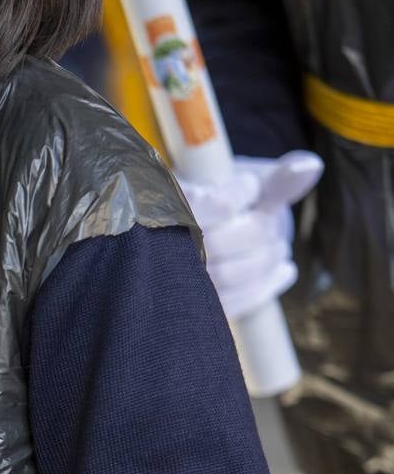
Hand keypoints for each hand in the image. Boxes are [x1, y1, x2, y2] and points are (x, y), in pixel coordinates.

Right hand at [177, 151, 322, 319]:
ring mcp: (173, 280)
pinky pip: (230, 302)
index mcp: (164, 205)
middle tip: (269, 218)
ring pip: (228, 275)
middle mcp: (162, 245)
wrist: (195, 229)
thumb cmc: (220, 198)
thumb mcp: (242, 178)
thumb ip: (275, 176)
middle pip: (221, 243)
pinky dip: (265, 285)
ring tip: (278, 245)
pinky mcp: (190, 306)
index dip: (245, 193)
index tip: (249, 185)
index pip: (217, 205)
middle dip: (259, 229)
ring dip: (266, 258)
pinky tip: (283, 270)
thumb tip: (312, 166)